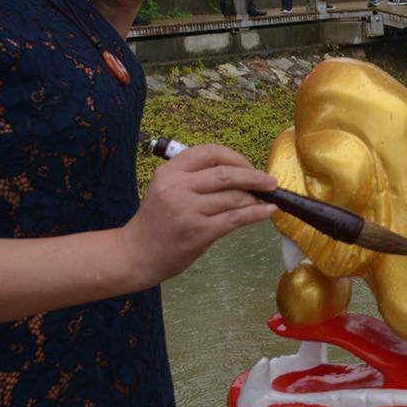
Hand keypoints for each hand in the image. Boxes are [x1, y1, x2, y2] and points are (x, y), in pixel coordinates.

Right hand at [120, 144, 277, 286]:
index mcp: (169, 171)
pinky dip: (257, 213)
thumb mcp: (166, 187)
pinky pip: (236, 219)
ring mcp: (188, 210)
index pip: (210, 152)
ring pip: (234, 197)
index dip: (235, 157)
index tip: (249, 166)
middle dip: (254, 176)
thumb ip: (194, 176)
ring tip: (264, 199)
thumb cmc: (157, 220)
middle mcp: (177, 187)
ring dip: (255, 198)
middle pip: (226, 173)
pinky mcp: (199, 232)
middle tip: (270, 181)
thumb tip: (240, 171)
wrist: (136, 254)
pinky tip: (268, 211)